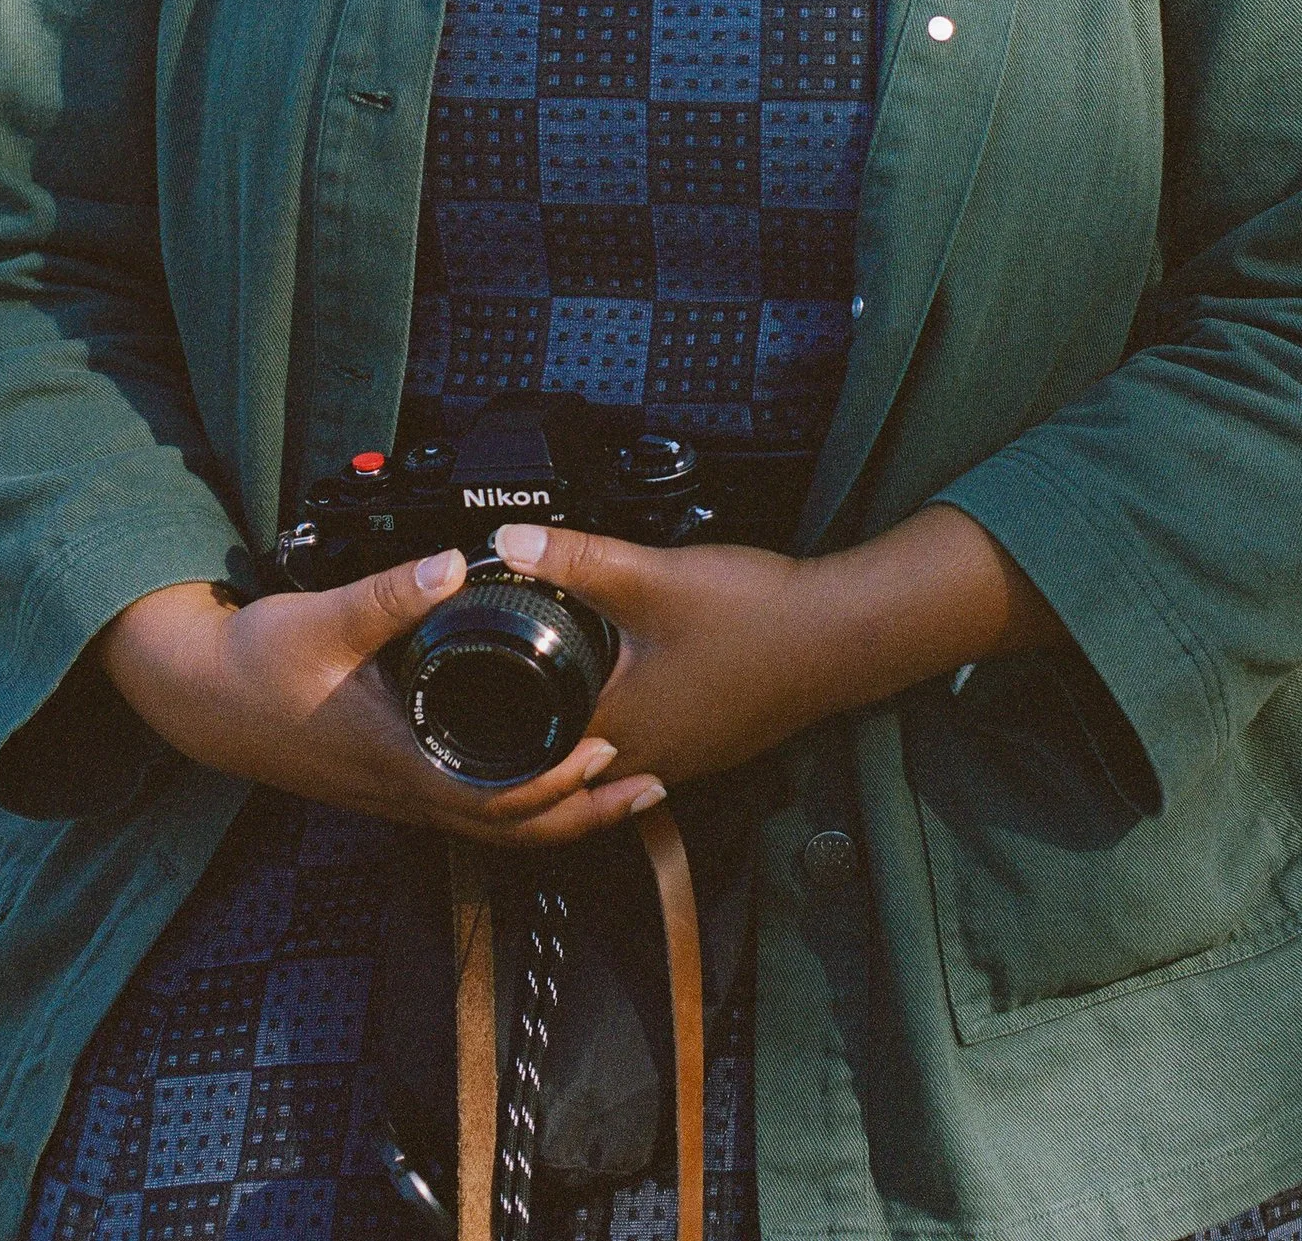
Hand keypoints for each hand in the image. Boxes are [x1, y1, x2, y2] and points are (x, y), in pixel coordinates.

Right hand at [98, 553, 666, 848]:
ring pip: (493, 823)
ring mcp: (398, 788)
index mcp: (401, 760)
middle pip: (513, 829)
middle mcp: (406, 789)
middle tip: (650, 785)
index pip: (500, 802)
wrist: (201, 697)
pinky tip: (540, 766)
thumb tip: (456, 562)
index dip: (563, 789)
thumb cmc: (259, 664)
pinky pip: (469, 802)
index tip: (614, 752)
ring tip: (615, 782)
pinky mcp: (390, 774)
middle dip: (585, 814)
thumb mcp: (325, 618)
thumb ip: (391, 592)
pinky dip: (517, 797)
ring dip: (557, 810)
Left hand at [495, 504, 1067, 791]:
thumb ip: (574, 557)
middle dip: (528, 726)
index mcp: (621, 730)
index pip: (530, 750)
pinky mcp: (711, 741)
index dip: (492, 720)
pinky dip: (621, 720)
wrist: (841, 635)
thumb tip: (508, 539)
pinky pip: (646, 744)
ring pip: (606, 755)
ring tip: (545, 686)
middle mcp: (649, 758)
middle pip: (565, 761)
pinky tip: (622, 682)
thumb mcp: (649, 575)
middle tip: (490, 687)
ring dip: (576, 727)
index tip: (460, 694)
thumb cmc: (756, 615)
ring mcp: (685, 757)